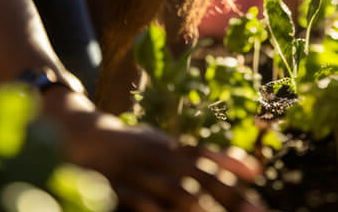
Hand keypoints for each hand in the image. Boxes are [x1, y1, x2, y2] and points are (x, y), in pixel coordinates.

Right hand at [44, 90, 265, 210]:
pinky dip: (154, 210)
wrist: (77, 134)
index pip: (208, 159)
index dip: (233, 173)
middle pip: (197, 178)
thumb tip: (256, 170)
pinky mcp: (113, 186)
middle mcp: (158, 156)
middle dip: (226, 197)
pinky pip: (138, 202)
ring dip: (197, 207)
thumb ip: (209, 158)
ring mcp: (136, 171)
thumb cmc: (134, 146)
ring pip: (172, 191)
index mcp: (172, 146)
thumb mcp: (170, 146)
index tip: (260, 187)